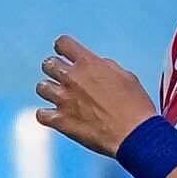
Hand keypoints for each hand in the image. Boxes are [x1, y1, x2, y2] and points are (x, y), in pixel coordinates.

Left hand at [34, 37, 158, 161]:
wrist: (134, 134)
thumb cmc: (135, 105)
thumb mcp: (125, 76)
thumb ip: (104, 67)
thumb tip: (95, 66)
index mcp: (89, 63)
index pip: (63, 43)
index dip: (62, 48)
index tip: (64, 55)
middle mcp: (72, 78)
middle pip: (48, 64)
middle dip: (54, 69)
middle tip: (64, 80)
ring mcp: (64, 99)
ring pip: (42, 87)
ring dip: (50, 91)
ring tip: (61, 98)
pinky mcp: (60, 121)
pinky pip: (41, 114)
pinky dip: (47, 115)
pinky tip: (57, 117)